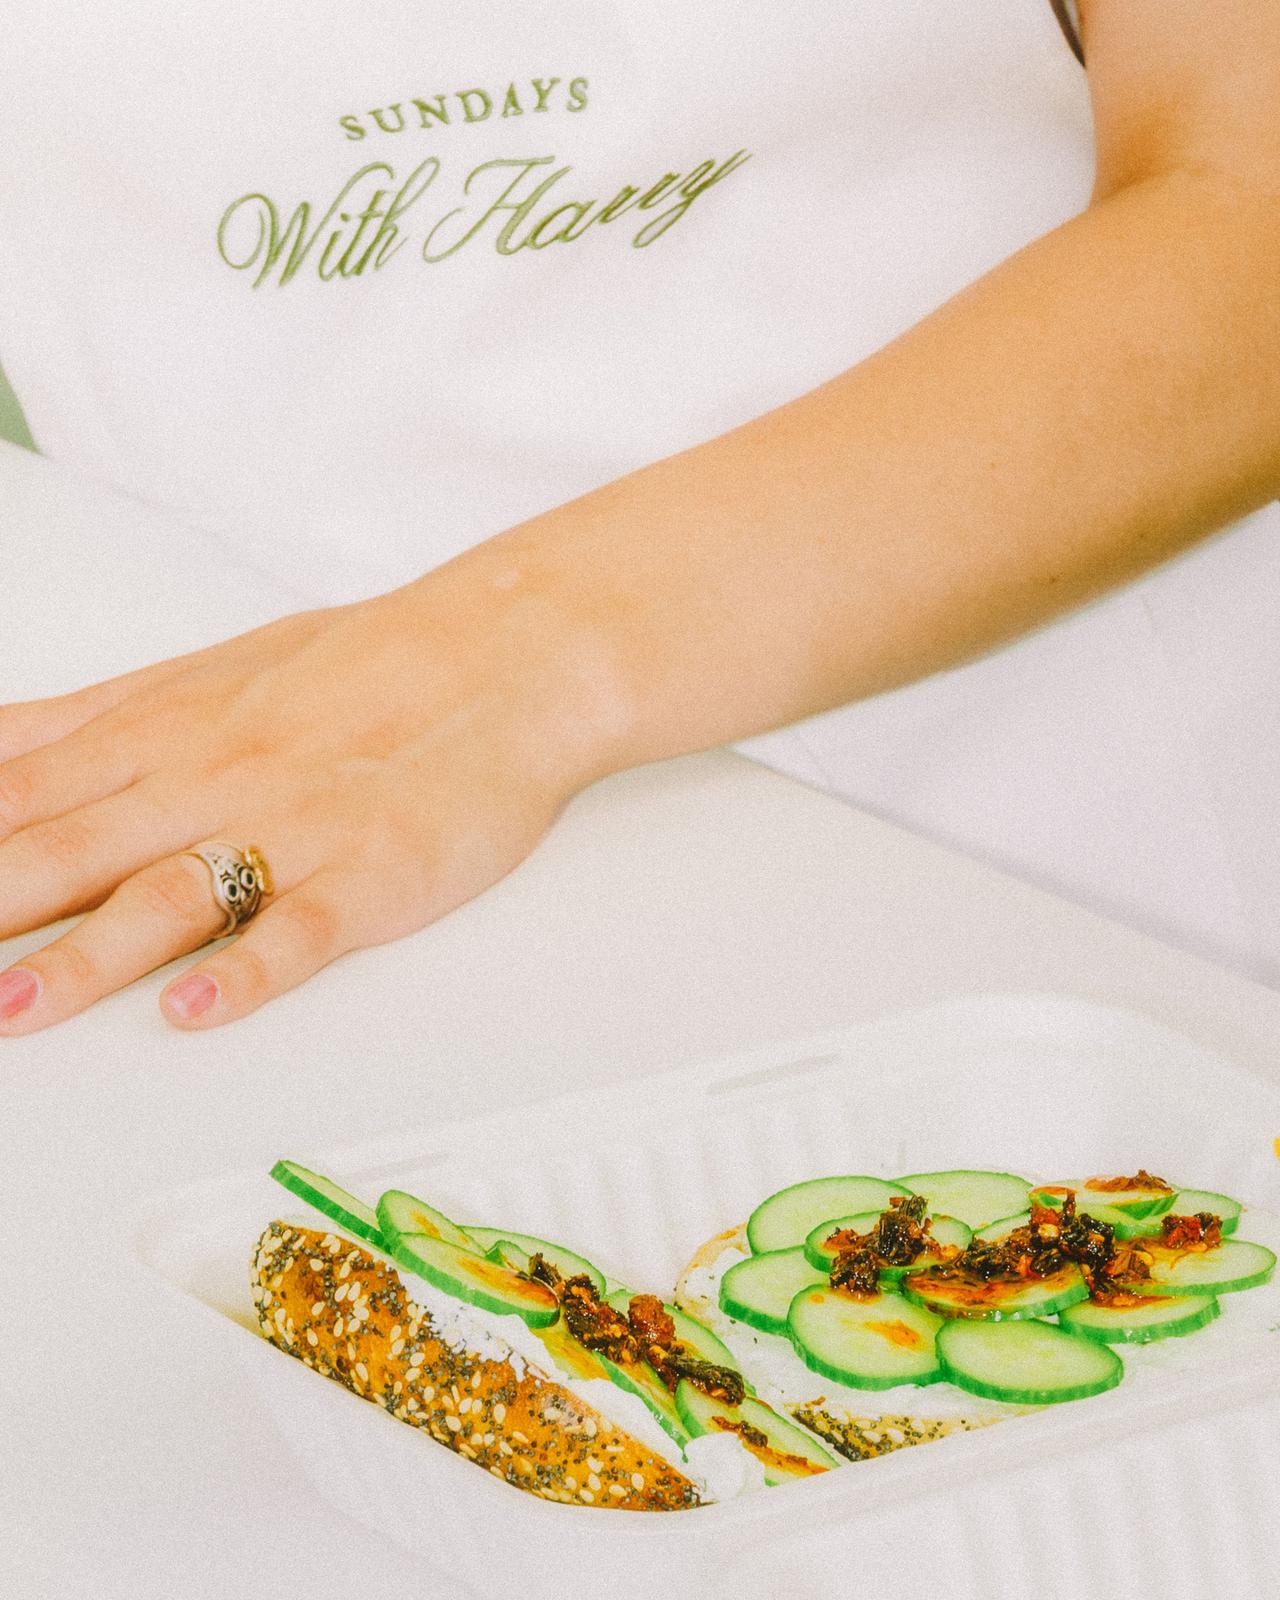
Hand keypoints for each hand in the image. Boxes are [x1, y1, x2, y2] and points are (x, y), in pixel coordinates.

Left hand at [0, 568, 610, 1032]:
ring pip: (170, 896)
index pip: (17, 793)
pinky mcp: (372, 873)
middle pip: (67, 853)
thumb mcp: (205, 672)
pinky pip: (303, 928)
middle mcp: (209, 780)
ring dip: (84, 957)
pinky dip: (248, 972)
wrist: (503, 655)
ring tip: (12, 1007)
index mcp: (162, 731)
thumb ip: (91, 722)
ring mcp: (293, 829)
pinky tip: (196, 1009)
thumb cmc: (363, 664)